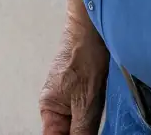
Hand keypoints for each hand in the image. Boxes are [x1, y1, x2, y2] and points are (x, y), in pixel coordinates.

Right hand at [40, 0, 109, 134]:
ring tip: (99, 121)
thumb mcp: (85, 102)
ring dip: (87, 128)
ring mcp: (67, 95)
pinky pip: (84, 111)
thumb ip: (81, 131)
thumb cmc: (84, 59)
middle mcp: (54, 104)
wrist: (91, 27)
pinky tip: (102, 115)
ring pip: (77, 123)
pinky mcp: (80, 87)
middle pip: (66, 132)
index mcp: (48, 109)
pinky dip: (93, 116)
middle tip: (96, 129)